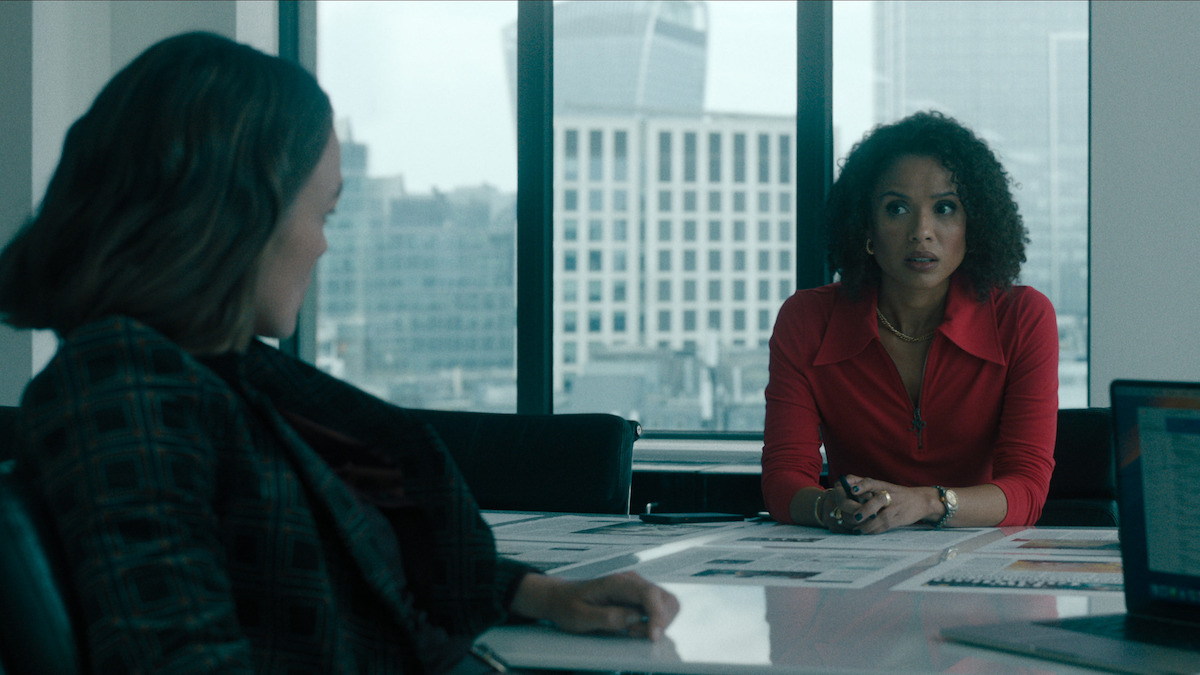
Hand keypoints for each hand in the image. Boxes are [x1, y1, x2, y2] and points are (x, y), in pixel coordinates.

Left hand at [511, 571, 679, 639]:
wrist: (561, 598)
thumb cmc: (568, 605)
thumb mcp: (580, 616)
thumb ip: (606, 617)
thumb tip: (633, 618)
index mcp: (617, 582)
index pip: (648, 593)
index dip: (657, 615)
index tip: (653, 636)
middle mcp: (631, 581)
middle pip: (664, 599)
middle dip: (659, 622)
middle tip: (633, 633)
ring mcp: (637, 588)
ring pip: (666, 604)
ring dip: (657, 622)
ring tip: (631, 631)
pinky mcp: (638, 597)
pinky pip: (657, 609)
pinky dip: (653, 622)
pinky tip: (633, 628)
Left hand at [830, 475, 937, 533]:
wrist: (920, 501)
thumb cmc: (895, 493)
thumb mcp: (882, 485)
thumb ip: (864, 484)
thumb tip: (843, 484)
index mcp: (882, 485)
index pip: (871, 482)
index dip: (862, 485)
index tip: (852, 490)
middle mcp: (889, 495)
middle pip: (877, 501)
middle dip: (863, 511)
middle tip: (853, 517)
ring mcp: (895, 507)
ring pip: (881, 517)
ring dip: (867, 525)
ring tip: (856, 529)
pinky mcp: (899, 519)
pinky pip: (885, 526)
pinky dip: (873, 530)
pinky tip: (864, 532)